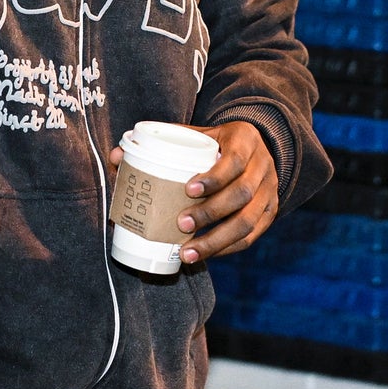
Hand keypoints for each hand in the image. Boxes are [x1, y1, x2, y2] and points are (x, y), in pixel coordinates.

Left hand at [109, 120, 277, 264]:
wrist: (255, 147)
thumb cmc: (216, 142)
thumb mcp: (197, 133)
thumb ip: (160, 142)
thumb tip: (116, 155)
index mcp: (246, 139)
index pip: (234, 160)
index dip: (213, 177)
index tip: (187, 189)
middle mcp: (264, 166)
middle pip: (242, 194)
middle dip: (210, 213)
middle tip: (180, 224)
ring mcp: (271, 191)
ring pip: (248, 221)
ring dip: (217, 240)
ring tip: (188, 252)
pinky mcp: (271, 212)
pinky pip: (251, 237)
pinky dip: (227, 249)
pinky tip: (206, 255)